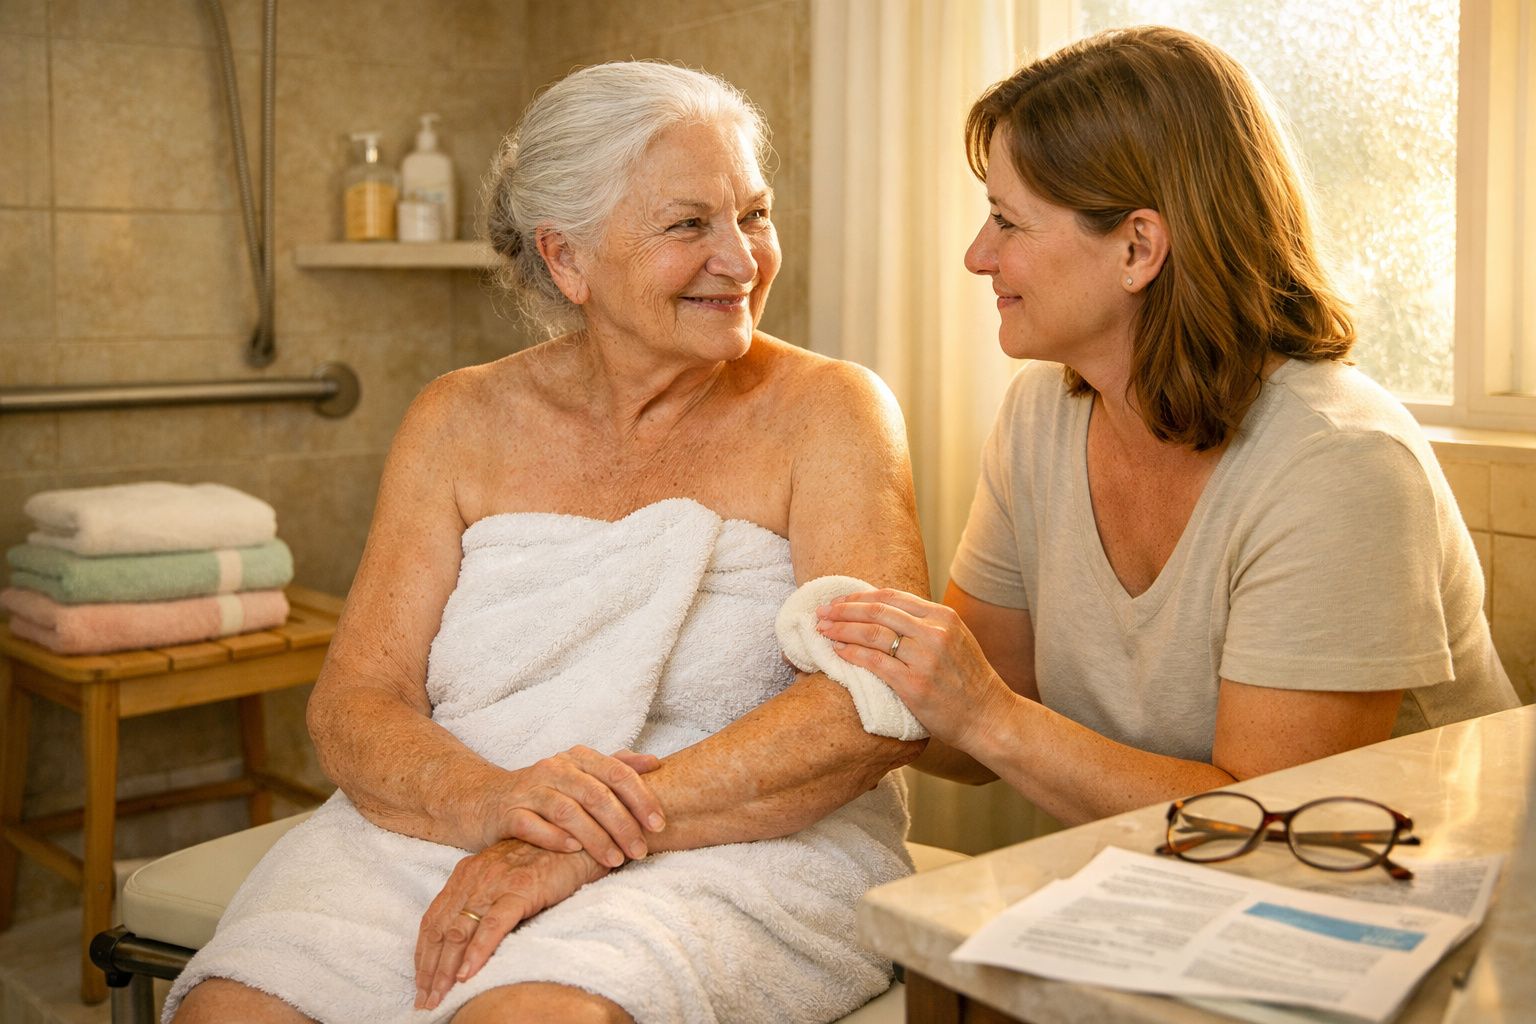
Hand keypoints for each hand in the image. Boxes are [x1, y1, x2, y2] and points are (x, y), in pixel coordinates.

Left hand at [414, 838, 606, 1009]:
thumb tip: (462, 939)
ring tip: (440, 997)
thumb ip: (481, 899)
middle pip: (440, 931)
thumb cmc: (542, 861)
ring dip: (446, 970)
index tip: (420, 983)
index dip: (422, 955)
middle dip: (429, 970)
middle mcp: (474, 877)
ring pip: (460, 932)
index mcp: (465, 874)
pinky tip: (467, 975)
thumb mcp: (501, 877)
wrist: (577, 842)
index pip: (432, 920)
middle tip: (425, 1001)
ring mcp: (496, 883)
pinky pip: (493, 926)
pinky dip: (477, 953)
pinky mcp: (520, 890)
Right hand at [488, 746, 663, 867]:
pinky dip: (555, 838)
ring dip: (596, 838)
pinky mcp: (507, 813)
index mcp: (577, 758)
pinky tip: (574, 851)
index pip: (617, 772)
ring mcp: (529, 790)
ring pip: (568, 811)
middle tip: (641, 850)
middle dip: (623, 824)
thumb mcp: (579, 774)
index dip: (641, 798)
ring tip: (616, 860)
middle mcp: (554, 769)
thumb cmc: (542, 793)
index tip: (660, 824)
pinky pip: (533, 825)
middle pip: (596, 794)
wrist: (484, 801)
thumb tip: (655, 762)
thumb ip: (615, 767)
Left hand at [815, 589, 1015, 752]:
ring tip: (823, 630)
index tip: (839, 602)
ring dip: (842, 630)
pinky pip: (874, 662)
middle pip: (877, 611)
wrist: (989, 717)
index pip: (891, 597)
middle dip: (844, 610)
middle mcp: (934, 632)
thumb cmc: (968, 682)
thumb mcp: (955, 640)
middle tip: (821, 613)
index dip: (859, 597)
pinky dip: (852, 654)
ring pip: (872, 634)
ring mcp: (925, 658)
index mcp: (943, 616)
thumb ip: (925, 625)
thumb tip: (884, 614)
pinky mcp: (915, 684)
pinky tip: (837, 652)